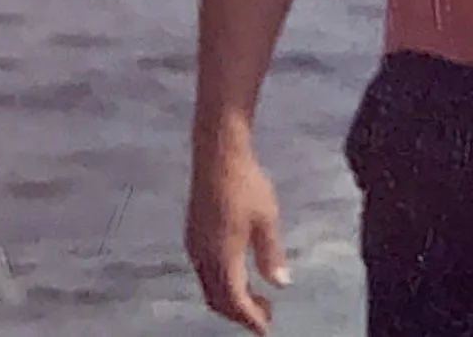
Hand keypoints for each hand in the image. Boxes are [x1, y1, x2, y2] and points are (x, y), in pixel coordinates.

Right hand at [186, 137, 289, 331]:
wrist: (217, 153)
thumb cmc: (246, 185)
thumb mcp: (267, 220)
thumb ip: (271, 255)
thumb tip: (280, 284)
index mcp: (222, 256)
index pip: (234, 301)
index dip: (250, 318)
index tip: (265, 329)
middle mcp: (203, 255)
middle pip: (217, 299)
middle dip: (240, 312)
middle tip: (266, 312)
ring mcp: (194, 244)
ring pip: (208, 285)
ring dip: (229, 296)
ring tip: (255, 293)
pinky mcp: (193, 233)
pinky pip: (204, 271)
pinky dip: (221, 281)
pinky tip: (239, 270)